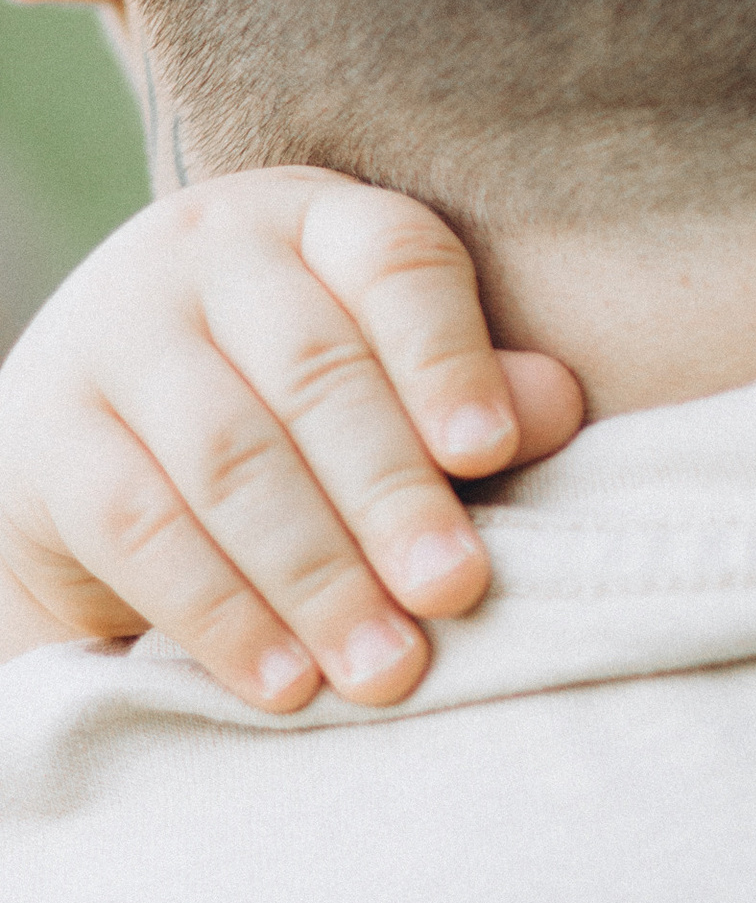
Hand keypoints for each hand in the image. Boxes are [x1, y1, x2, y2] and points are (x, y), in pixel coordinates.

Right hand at [0, 169, 582, 708]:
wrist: (99, 448)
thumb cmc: (297, 414)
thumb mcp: (387, 384)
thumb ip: (470, 392)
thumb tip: (558, 403)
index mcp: (316, 220)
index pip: (394, 262)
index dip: (447, 357)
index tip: (493, 454)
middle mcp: (207, 252)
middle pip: (314, 371)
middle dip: (391, 495)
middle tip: (455, 593)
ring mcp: (114, 335)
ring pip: (228, 459)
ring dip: (315, 576)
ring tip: (384, 668)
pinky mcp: (48, 433)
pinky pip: (139, 528)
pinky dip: (220, 615)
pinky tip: (285, 682)